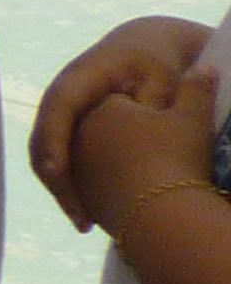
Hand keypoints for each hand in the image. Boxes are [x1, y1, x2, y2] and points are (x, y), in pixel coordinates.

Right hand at [37, 18, 216, 224]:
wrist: (144, 48)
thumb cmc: (157, 64)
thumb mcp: (162, 78)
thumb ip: (151, 104)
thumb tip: (141, 129)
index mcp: (81, 76)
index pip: (59, 107)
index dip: (54, 140)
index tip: (57, 171)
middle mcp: (61, 94)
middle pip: (44, 138)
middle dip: (57, 179)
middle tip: (80, 216)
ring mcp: (60, 112)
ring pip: (45, 154)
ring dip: (61, 189)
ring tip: (85, 222)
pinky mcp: (67, 128)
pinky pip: (58, 158)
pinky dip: (69, 185)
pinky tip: (90, 212)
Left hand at [76, 76, 223, 240]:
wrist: (163, 216)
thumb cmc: (177, 159)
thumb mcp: (193, 118)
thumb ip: (197, 89)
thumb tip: (207, 67)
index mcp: (101, 108)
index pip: (123, 105)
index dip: (148, 116)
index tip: (168, 128)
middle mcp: (79, 135)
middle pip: (109, 132)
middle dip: (130, 139)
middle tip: (164, 155)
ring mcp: (77, 168)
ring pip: (102, 161)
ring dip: (122, 166)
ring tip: (156, 179)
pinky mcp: (83, 198)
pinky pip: (100, 188)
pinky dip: (117, 190)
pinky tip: (142, 198)